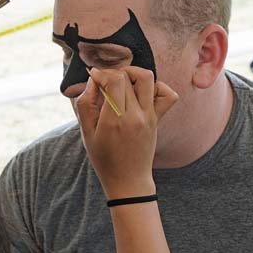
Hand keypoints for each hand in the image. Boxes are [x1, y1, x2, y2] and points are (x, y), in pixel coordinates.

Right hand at [76, 67, 177, 198]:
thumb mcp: (86, 132)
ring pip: (147, 79)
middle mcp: (134, 116)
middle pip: (126, 77)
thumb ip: (85, 102)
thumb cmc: (103, 157)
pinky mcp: (157, 119)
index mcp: (113, 120)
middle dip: (112, 73)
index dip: (102, 73)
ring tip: (123, 80)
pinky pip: (167, 94)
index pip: (114, 80)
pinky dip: (158, 86)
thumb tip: (93, 79)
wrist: (127, 179)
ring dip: (133, 73)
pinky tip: (143, 92)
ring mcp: (149, 117)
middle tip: (104, 81)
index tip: (94, 76)